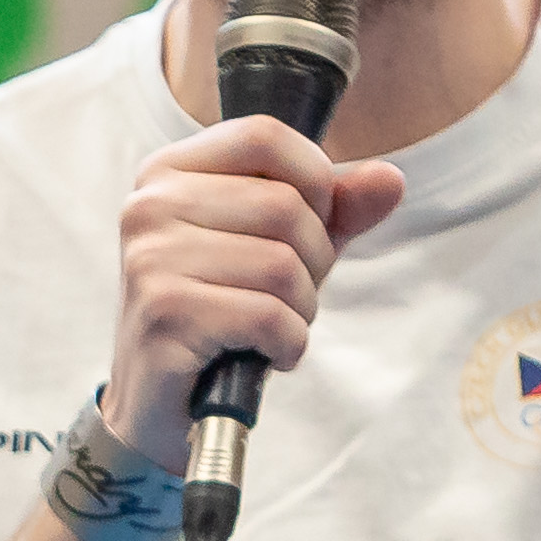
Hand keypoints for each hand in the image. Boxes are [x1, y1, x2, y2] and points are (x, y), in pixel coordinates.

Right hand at [99, 116, 403, 466]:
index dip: (313, 182)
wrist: (162, 405)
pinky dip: (288, 344)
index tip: (306, 228)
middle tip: (284, 297)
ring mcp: (150, 258)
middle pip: (284, 204)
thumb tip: (392, 180)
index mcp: (169, 173)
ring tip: (271, 329)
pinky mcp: (163, 312)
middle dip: (313, 261)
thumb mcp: (283, 248)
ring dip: (301, 309)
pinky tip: (264, 355)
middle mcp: (149, 205)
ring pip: (282, 264)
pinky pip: (268, 315)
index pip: (265, 136)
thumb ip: (335, 210)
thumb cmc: (223, 315)